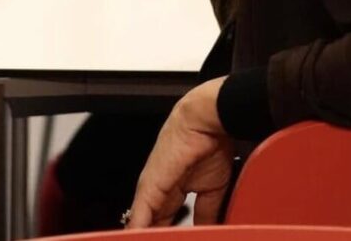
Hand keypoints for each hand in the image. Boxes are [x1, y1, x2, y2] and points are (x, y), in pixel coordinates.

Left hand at [128, 78, 232, 228]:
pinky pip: (139, 217)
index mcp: (172, 189)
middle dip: (155, 235)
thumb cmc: (211, 145)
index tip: (167, 240)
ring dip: (144, 235)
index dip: (165, 234)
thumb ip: (207, 213)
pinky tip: (136, 239)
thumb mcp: (213, 189)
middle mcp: (158, 189)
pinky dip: (138, 231)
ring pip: (141, 223)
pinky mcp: (148, 187)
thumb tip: (211, 230)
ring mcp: (150, 188)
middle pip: (151, 224)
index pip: (164, 221)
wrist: (206, 122)